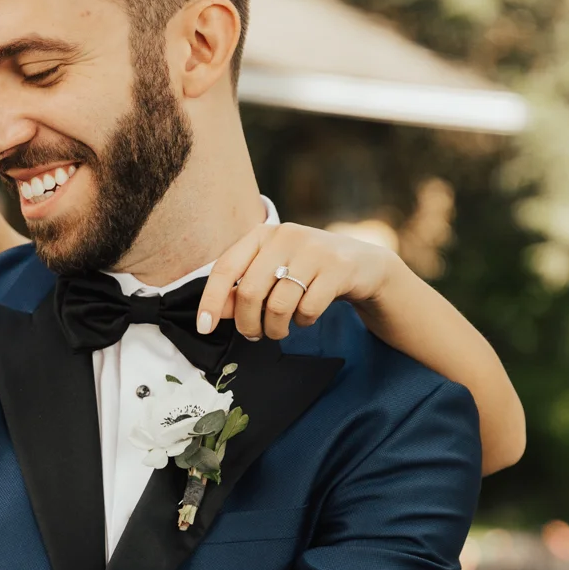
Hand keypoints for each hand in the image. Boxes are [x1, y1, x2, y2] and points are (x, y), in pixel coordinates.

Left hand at [197, 220, 399, 341]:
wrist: (364, 265)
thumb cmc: (308, 273)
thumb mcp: (273, 275)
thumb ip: (243, 289)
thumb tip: (217, 311)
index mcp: (263, 234)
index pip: (225, 268)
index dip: (211, 300)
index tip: (204, 328)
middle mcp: (286, 235)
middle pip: (249, 292)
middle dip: (247, 323)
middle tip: (254, 335)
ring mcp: (314, 249)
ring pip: (278, 305)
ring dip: (275, 328)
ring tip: (280, 330)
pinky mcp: (338, 268)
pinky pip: (307, 310)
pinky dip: (303, 322)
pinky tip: (307, 317)